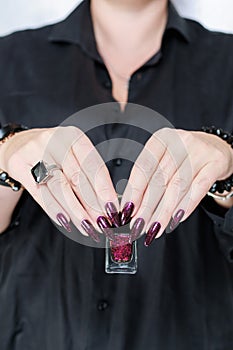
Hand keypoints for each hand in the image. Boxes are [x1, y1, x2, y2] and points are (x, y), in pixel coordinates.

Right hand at [0, 126, 118, 240]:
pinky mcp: (19, 166)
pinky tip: (66, 221)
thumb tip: (108, 204)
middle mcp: (54, 141)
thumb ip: (89, 175)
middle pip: (77, 178)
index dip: (104, 188)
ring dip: (76, 211)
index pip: (92, 165)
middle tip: (102, 222)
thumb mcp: (74, 154)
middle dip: (92, 204)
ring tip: (87, 226)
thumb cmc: (54, 152)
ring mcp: (34, 152)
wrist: (19, 144)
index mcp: (73, 136)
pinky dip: (55, 210)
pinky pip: (40, 193)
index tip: (112, 207)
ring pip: (59, 188)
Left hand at [121, 128, 232, 245]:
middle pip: (159, 179)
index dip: (134, 191)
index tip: (127, 210)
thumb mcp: (163, 159)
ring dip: (163, 212)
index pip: (143, 167)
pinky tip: (175, 219)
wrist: (215, 148)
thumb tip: (131, 207)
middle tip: (138, 226)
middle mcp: (179, 142)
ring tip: (154, 228)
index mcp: (161, 139)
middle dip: (146, 207)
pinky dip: (185, 206)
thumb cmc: (183, 157)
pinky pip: (198, 189)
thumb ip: (148, 179)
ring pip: (177, 187)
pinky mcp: (215, 163)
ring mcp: (199, 151)